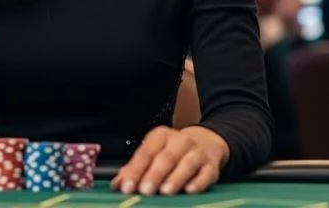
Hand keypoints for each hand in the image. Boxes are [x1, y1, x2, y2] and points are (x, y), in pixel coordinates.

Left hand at [112, 126, 228, 195]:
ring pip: (186, 163)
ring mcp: (197, 152)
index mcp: (160, 136)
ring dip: (175, 178)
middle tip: (144, 190)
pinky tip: (190, 190)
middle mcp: (179, 140)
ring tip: (165, 191)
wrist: (207, 142)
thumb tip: (116, 185)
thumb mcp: (154, 153)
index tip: (127, 187)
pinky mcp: (212, 165)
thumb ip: (135, 169)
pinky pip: (206, 173)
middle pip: (165, 157)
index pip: (145, 152)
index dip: (135, 170)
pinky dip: (198, 182)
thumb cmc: (173, 151)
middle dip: (154, 174)